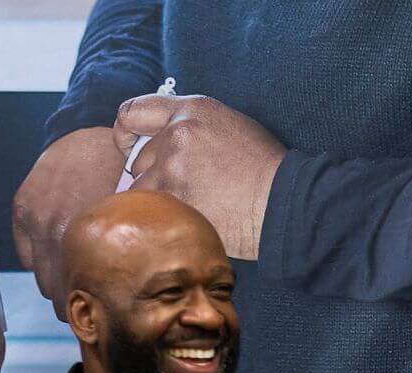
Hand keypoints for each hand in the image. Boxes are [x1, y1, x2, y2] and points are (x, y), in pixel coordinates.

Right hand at [12, 127, 124, 318]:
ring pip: (40, 275)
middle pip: (56, 289)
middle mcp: (53, 227)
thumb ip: (127, 253)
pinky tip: (61, 260)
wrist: (92, 131)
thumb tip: (137, 291)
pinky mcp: (22, 208)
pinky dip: (41, 261)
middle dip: (73, 299)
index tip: (101, 311)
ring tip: (77, 284)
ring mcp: (34, 218)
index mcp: (83, 232)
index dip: (90, 306)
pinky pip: (27, 254)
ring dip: (57, 282)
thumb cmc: (125, 174)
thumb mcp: (136, 213)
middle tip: (91, 303)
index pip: (77, 291)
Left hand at [113, 95, 286, 260]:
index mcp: (192, 111)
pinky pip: (154, 215)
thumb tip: (161, 142)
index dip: (125, 134)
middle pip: (138, 160)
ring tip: (194, 209)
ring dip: (161, 203)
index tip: (129, 149)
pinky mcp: (176, 201)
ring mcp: (174, 169)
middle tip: (186, 191)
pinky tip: (190, 223)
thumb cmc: (267, 170)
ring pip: (142, 191)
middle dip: (155, 177)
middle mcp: (177, 134)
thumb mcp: (231, 127)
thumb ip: (192, 128)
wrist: (286, 202)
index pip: (132, 113)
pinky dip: (167, 221)